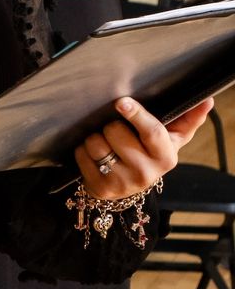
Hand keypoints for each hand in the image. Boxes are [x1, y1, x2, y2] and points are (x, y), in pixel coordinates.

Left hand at [76, 95, 211, 198]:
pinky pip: (81, 155)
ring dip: (95, 137)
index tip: (122, 102)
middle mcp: (145, 172)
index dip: (136, 115)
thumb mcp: (171, 139)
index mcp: (166, 157)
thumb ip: (188, 120)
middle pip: (115, 132)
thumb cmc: (151, 153)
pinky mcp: (101, 187)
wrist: (130, 185)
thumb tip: (206, 101)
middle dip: (112, 125)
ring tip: (106, 143)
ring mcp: (122, 181)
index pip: (152, 131)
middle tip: (117, 131)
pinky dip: (83, 150)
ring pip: (96, 142)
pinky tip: (95, 155)